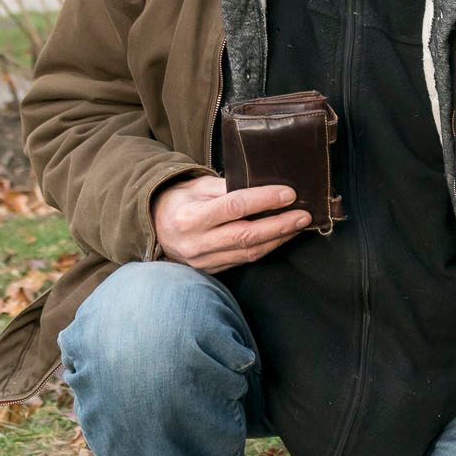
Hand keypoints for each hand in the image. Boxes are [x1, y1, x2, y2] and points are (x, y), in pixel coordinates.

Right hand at [150, 174, 314, 273]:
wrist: (152, 227)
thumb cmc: (179, 200)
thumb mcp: (197, 186)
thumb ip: (227, 187)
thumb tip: (263, 185)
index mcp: (190, 218)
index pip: (234, 207)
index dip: (264, 200)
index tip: (289, 194)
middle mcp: (196, 243)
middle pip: (246, 235)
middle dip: (280, 225)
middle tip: (303, 215)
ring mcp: (202, 261)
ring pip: (249, 252)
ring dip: (278, 239)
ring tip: (298, 226)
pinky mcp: (210, 271)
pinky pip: (243, 261)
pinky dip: (265, 249)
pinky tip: (280, 238)